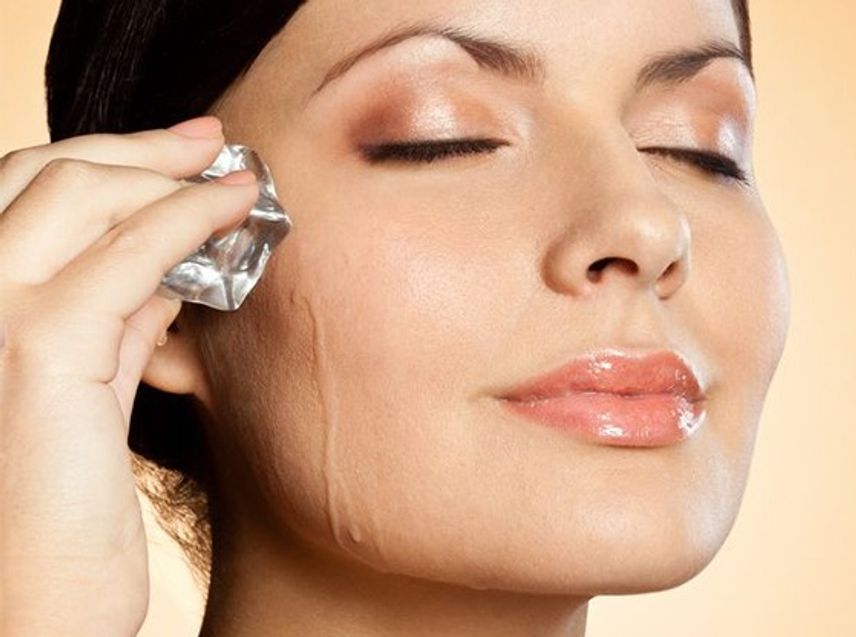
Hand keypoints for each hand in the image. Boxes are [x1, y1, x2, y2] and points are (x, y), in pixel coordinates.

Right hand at [0, 116, 256, 635]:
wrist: (32, 601)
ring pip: (78, 195)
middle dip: (138, 148)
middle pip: (45, 175)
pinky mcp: (36, 352)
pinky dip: (185, 219)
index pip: (27, 194)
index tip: (182, 149)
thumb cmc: (62, 505)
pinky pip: (124, 256)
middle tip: (212, 142)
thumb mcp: (88, 388)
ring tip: (235, 172)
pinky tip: (232, 210)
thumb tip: (170, 264)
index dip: (107, 156)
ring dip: (168, 173)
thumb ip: (115, 320)